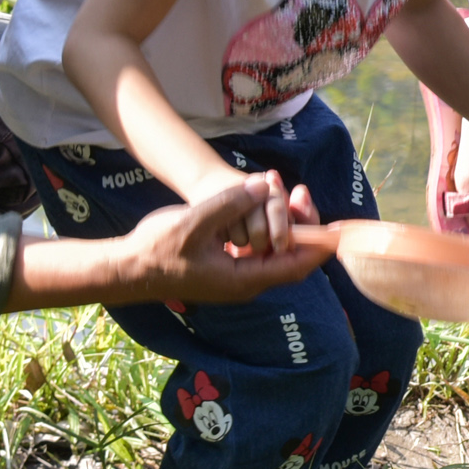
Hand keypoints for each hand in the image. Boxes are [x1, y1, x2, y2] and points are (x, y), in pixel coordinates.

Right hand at [122, 172, 324, 304]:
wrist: (129, 268)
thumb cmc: (158, 250)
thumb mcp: (195, 223)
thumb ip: (230, 205)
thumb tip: (263, 187)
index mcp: (245, 279)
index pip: (296, 264)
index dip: (319, 244)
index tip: (339, 227)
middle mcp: (247, 281)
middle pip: (291, 256)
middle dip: (302, 224)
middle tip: (301, 191)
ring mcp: (237, 274)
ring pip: (274, 249)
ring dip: (283, 220)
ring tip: (284, 188)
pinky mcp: (227, 264)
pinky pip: (258, 246)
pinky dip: (264, 223)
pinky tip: (260, 199)